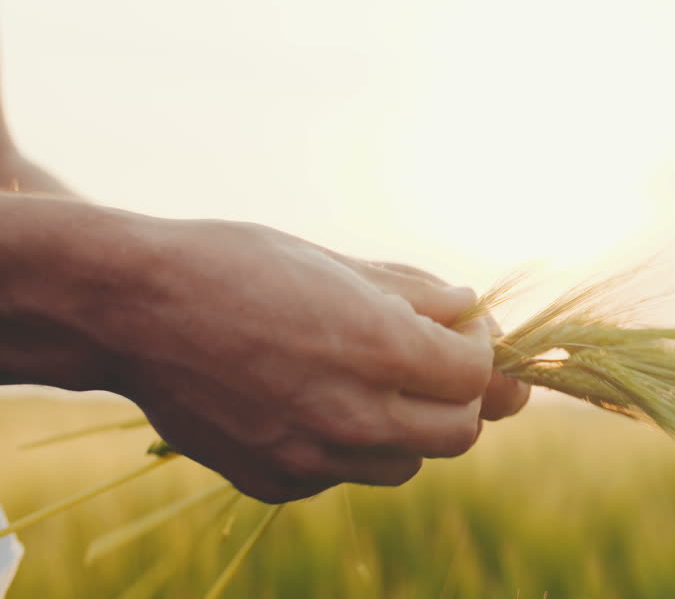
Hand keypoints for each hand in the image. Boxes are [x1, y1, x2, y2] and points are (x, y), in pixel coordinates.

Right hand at [74, 219, 527, 502]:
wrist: (127, 308)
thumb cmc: (233, 266)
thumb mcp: (334, 262)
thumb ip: (413, 293)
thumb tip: (467, 308)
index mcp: (376, 348)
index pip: (476, 374)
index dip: (479, 347)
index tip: (460, 327)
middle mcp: (350, 414)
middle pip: (458, 434)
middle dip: (460, 397)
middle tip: (437, 362)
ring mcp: (310, 457)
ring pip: (406, 464)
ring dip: (410, 427)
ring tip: (374, 381)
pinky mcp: (274, 481)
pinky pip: (343, 476)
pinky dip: (349, 447)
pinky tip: (317, 402)